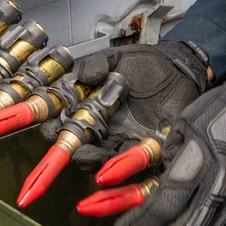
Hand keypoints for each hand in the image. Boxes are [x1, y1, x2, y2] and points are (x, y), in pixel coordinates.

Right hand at [40, 40, 209, 167]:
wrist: (180, 71)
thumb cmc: (147, 65)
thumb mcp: (120, 59)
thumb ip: (100, 63)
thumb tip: (85, 75)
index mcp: (91, 106)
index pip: (63, 120)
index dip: (50, 126)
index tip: (45, 125)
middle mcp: (103, 127)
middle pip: (76, 146)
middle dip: (64, 150)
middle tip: (62, 144)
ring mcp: (123, 140)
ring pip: (99, 160)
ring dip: (89, 160)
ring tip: (85, 155)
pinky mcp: (146, 149)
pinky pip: (132, 164)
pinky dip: (121, 167)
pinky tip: (114, 165)